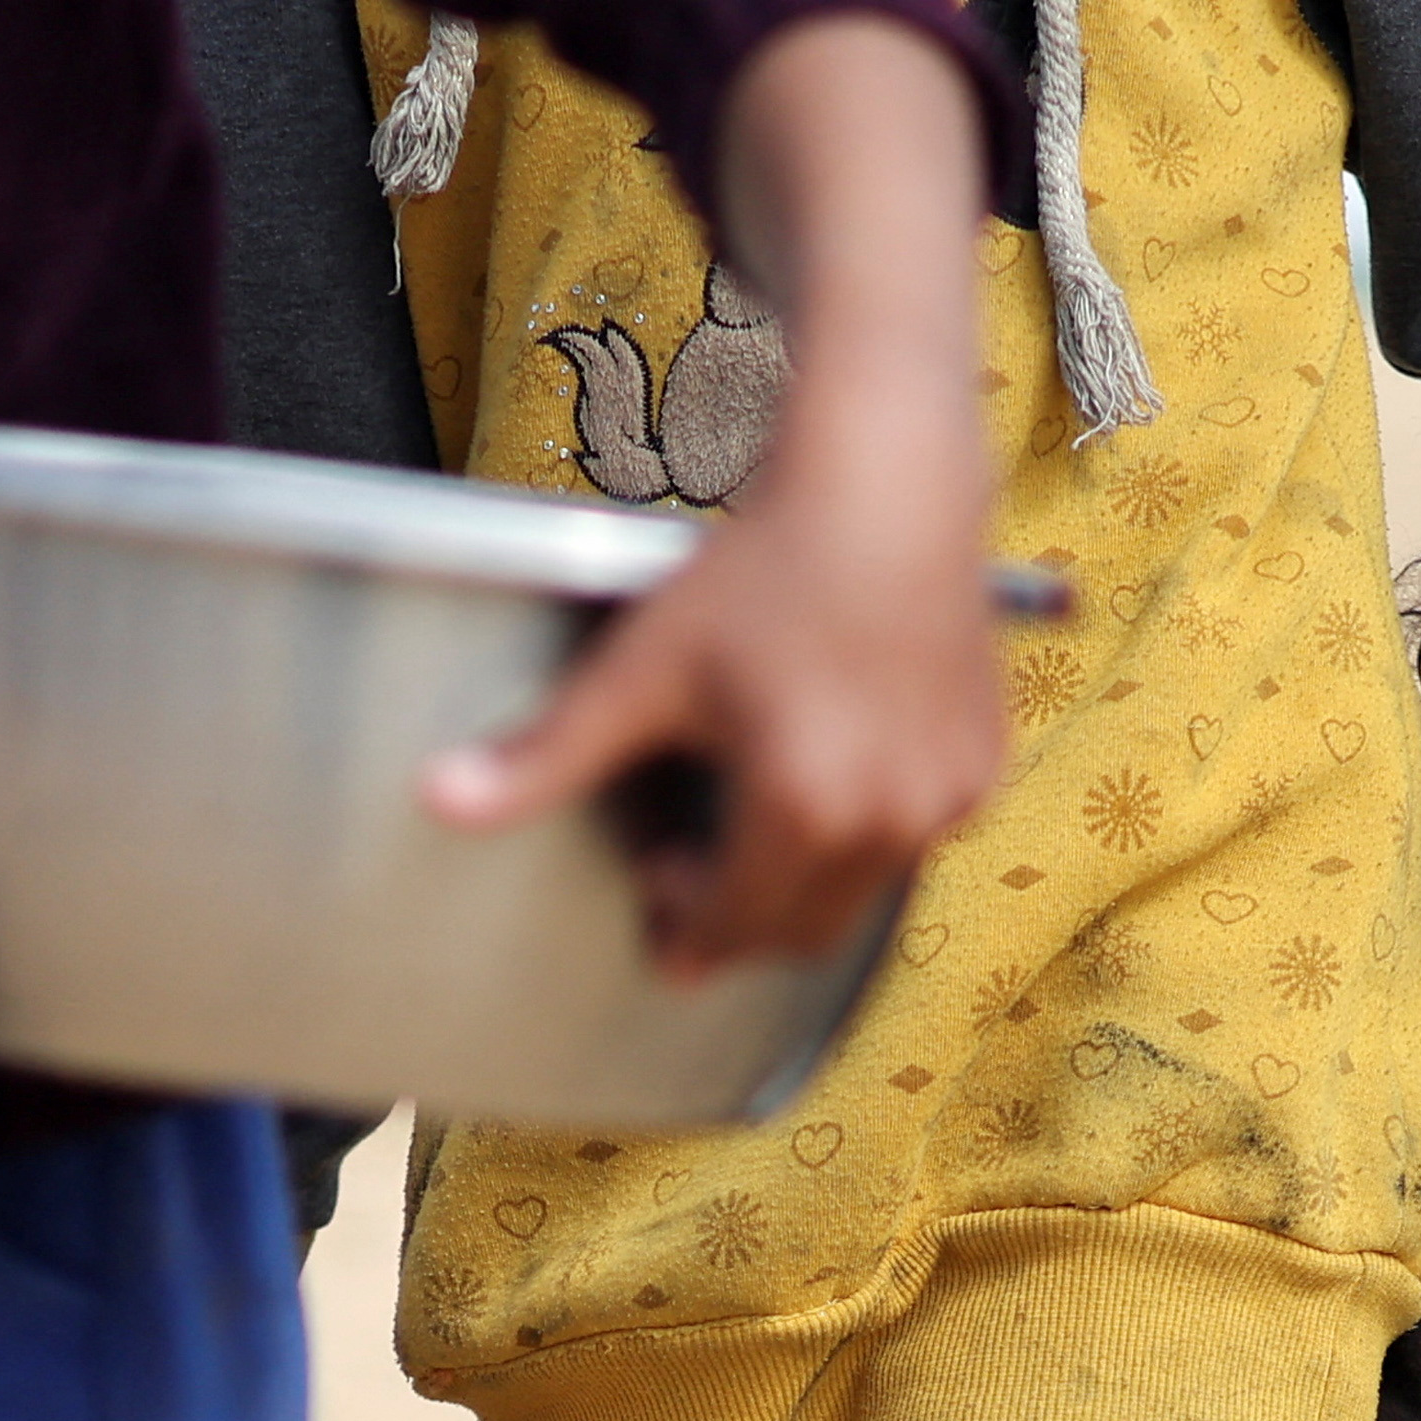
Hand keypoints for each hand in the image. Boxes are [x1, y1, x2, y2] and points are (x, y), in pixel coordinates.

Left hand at [419, 19, 1000, 968]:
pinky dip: (863, 832)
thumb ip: (548, 752)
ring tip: (753, 811)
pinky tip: (824, 765)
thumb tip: (438, 801)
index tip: (656, 891)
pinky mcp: (982, 770)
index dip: (685, 924)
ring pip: (859, 894)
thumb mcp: (642, 668)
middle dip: (741, 918)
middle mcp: (888, 823)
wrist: (887, 488)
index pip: (733, 924)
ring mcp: (947, 800)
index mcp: (802, 809)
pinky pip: (912, 840)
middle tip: (692, 870)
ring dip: (802, 880)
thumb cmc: (760, 570)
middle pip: (801, 933)